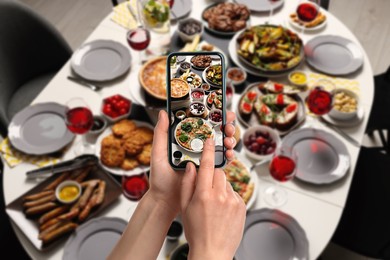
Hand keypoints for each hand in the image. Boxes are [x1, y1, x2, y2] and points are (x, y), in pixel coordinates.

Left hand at [148, 110, 236, 216]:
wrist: (166, 200)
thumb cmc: (159, 178)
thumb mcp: (158, 153)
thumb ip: (161, 133)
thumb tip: (164, 113)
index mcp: (185, 140)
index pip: (201, 123)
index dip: (212, 115)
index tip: (220, 109)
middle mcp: (196, 147)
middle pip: (215, 132)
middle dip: (226, 126)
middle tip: (228, 125)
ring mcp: (204, 159)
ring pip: (221, 145)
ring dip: (229, 139)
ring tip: (228, 140)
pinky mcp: (210, 171)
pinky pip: (223, 161)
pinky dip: (229, 155)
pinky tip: (229, 154)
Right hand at [180, 138, 245, 259]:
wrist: (213, 251)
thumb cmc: (197, 232)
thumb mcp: (185, 207)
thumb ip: (187, 184)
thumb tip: (191, 167)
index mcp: (204, 195)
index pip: (207, 165)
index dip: (208, 151)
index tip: (210, 141)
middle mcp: (221, 196)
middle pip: (219, 173)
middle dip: (213, 175)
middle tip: (207, 189)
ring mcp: (233, 201)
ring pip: (227, 183)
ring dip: (220, 188)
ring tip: (214, 205)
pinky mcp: (242, 206)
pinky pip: (234, 194)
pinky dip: (228, 197)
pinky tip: (222, 210)